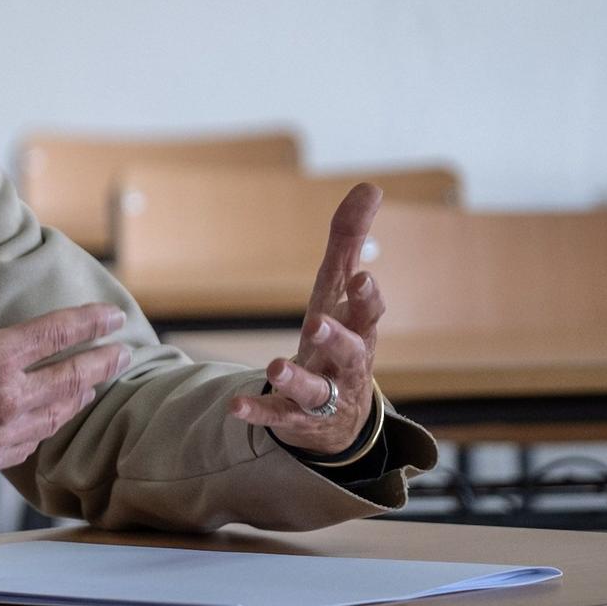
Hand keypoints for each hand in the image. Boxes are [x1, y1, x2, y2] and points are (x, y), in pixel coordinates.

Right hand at [0, 215, 131, 495]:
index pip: (57, 334)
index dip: (91, 322)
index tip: (114, 317)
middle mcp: (9, 399)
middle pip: (73, 379)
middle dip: (103, 363)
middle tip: (122, 353)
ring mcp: (3, 434)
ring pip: (60, 414)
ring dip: (81, 395)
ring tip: (94, 385)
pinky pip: (35, 441)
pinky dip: (50, 425)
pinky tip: (50, 420)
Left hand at [228, 183, 385, 454]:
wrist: (341, 418)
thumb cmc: (340, 339)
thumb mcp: (340, 291)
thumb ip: (350, 240)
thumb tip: (371, 185)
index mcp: (358, 330)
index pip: (370, 313)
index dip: (367, 298)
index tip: (361, 278)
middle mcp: (347, 365)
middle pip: (352, 353)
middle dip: (337, 339)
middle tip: (317, 323)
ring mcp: (324, 396)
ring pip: (316, 391)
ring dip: (295, 378)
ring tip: (273, 367)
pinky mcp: (297, 419)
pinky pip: (279, 417)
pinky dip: (260, 412)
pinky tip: (235, 406)